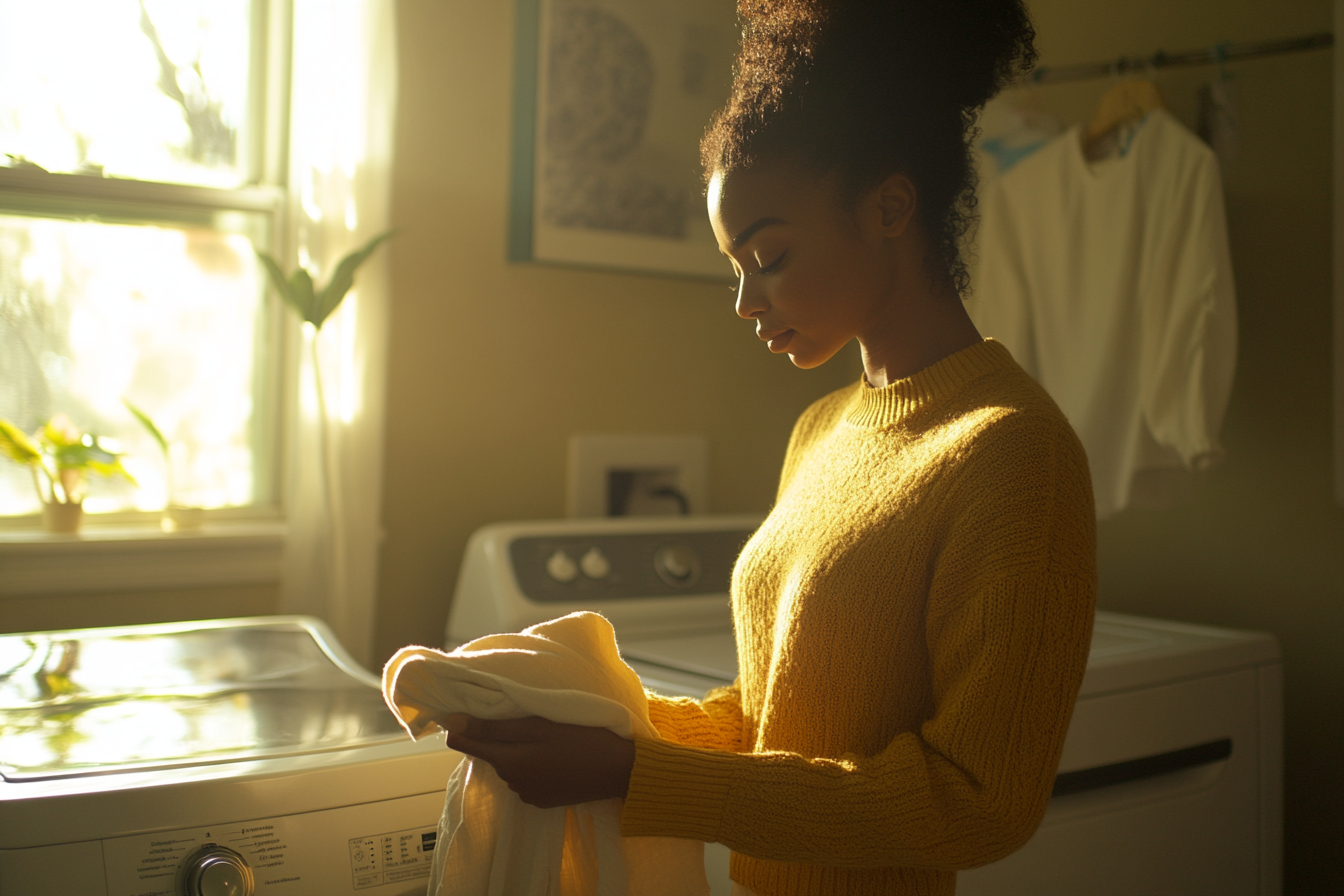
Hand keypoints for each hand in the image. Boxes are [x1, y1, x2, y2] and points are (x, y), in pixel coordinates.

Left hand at [444, 715, 634, 808]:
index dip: (461, 729)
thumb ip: (496, 727)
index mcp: (510, 762)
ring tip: (544, 737)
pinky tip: (553, 756)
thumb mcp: (539, 726)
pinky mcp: (544, 801)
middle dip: (498, 737)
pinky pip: (527, 780)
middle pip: (493, 755)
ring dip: (518, 752)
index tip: (458, 714)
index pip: (470, 745)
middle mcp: (514, 783)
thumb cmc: (581, 741)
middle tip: (521, 716)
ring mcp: (530, 795)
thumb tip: (453, 726)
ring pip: (511, 767)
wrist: (618, 771)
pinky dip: (533, 766)